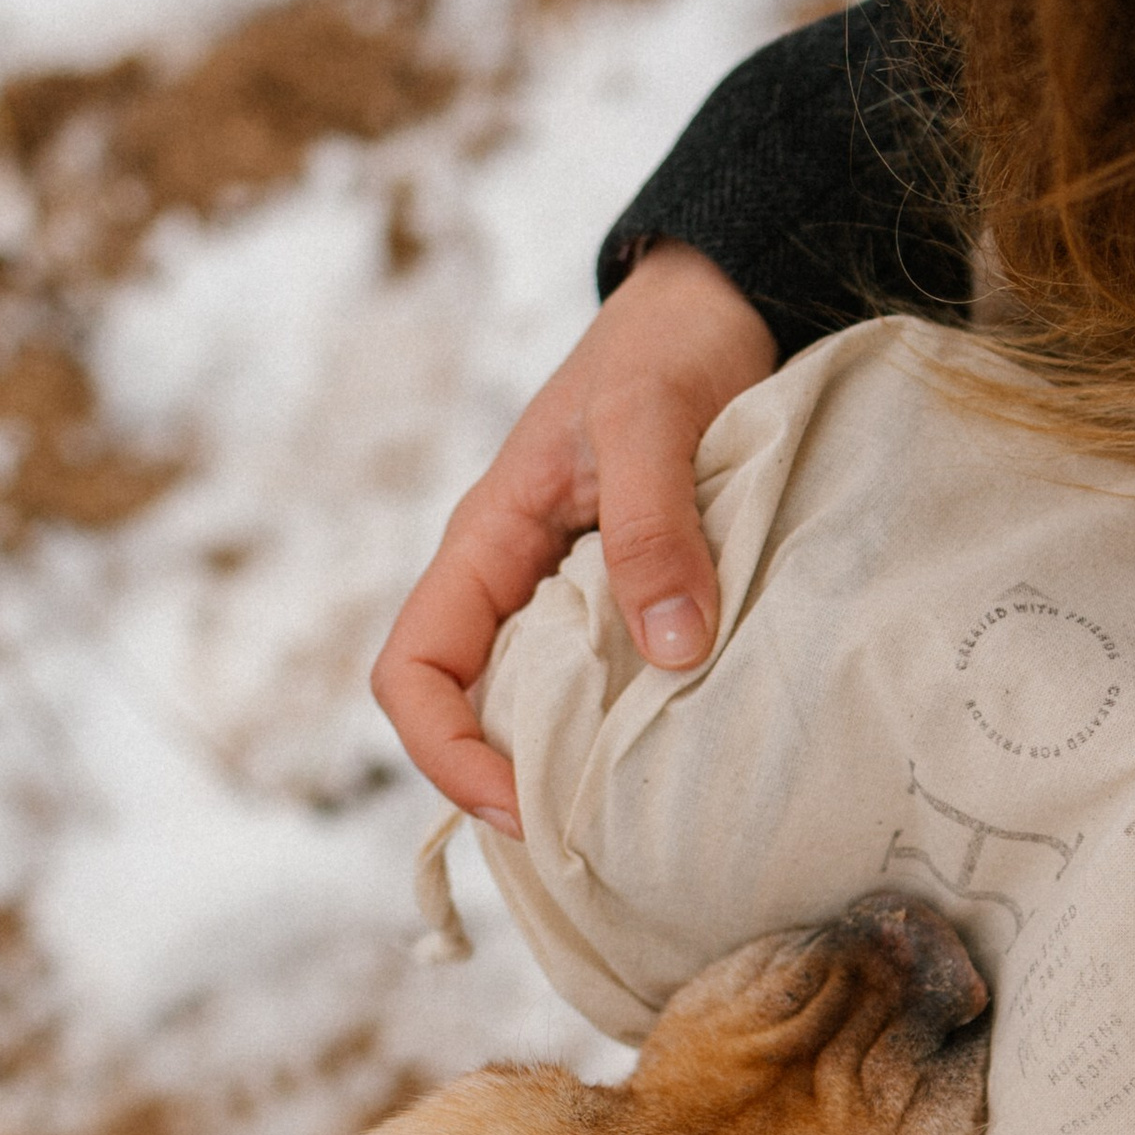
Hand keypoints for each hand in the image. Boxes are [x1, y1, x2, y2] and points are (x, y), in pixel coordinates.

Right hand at [370, 245, 776, 834]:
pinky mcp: (630, 595)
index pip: (413, 673)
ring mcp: (569, 591)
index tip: (522, 802)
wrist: (721, 299)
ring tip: (644, 813)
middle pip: (470, 710)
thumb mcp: (654, 419)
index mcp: (485, 541)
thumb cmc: (669, 341)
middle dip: (514, 781)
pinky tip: (691, 748)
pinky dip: (639, 724)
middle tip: (596, 836)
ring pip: (543, 706)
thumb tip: (670, 650)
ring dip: (579, 761)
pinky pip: (613, 681)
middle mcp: (514, 579)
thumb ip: (652, 525)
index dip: (446, 753)